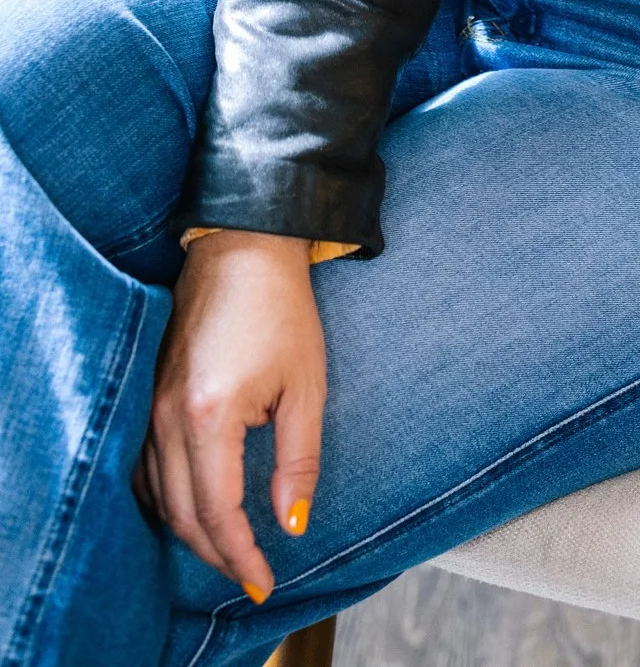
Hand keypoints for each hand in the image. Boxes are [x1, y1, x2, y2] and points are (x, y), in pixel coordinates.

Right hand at [137, 230, 324, 599]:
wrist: (242, 247)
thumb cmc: (281, 307)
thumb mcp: (305, 385)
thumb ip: (298, 460)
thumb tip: (293, 522)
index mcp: (209, 415)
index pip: (217, 511)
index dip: (241, 555)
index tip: (265, 580)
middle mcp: (168, 417)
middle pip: (182, 513)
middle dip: (217, 553)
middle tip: (251, 572)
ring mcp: (150, 406)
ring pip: (158, 496)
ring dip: (191, 530)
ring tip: (229, 548)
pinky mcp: (148, 396)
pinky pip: (147, 468)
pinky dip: (169, 499)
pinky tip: (193, 507)